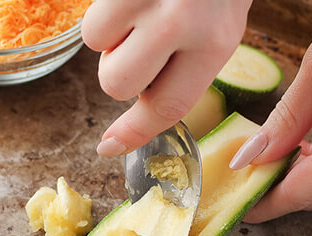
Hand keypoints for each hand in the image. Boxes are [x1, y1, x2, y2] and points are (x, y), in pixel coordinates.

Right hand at [82, 0, 251, 156]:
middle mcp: (181, 21)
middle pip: (117, 84)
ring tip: (141, 10)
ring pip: (96, 45)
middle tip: (142, 47)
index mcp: (215, 44)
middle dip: (121, 72)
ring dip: (111, 35)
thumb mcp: (219, 33)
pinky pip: (92, 17)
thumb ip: (184, 74)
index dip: (134, 133)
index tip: (109, 146)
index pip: (167, 107)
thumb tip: (136, 110)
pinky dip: (107, 12)